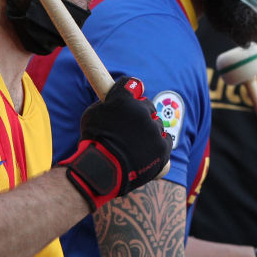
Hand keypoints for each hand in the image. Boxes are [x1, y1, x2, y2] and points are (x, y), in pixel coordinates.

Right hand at [60, 76, 171, 209]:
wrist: (102, 171)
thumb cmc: (92, 144)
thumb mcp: (91, 115)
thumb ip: (107, 104)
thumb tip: (113, 102)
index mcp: (124, 99)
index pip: (134, 85)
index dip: (133, 93)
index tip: (132, 98)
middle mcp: (142, 111)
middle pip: (148, 106)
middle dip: (141, 114)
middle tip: (130, 128)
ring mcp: (154, 129)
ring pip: (157, 124)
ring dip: (149, 131)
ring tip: (135, 145)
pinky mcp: (162, 147)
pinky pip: (165, 140)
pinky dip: (158, 145)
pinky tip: (147, 151)